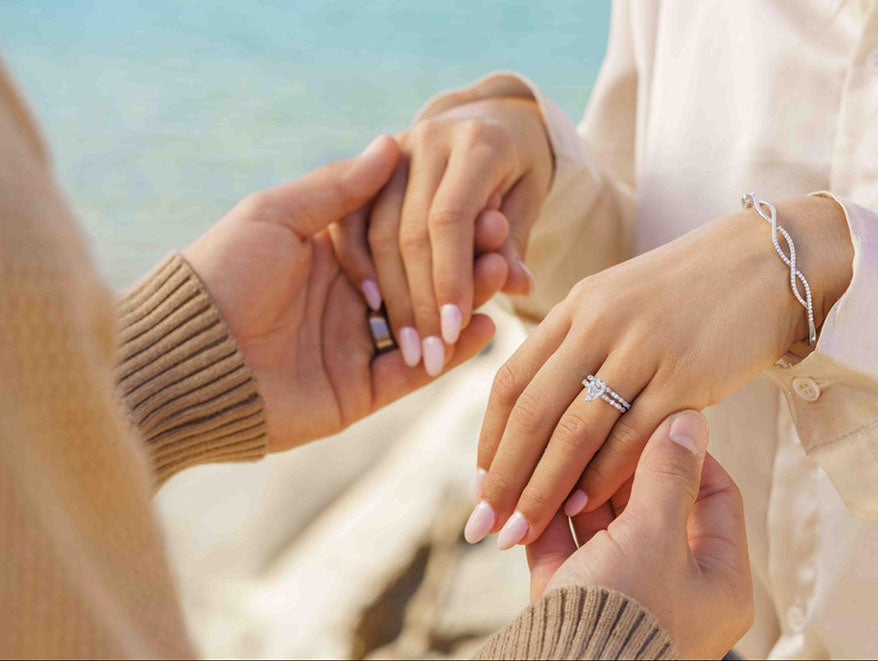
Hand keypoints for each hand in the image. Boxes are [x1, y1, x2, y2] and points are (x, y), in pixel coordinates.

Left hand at [182, 136, 500, 451]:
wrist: (186, 361)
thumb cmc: (222, 276)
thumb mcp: (275, 216)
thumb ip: (337, 188)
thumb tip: (389, 142)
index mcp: (326, 255)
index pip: (398, 236)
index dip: (440, 224)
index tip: (483, 206)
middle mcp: (345, 299)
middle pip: (419, 278)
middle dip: (462, 261)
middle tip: (501, 243)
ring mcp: (352, 347)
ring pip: (423, 323)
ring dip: (463, 301)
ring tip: (500, 279)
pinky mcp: (356, 393)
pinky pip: (411, 372)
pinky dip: (449, 353)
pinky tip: (482, 327)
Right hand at [331, 96, 553, 375]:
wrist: (493, 117)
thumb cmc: (520, 168)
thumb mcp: (529, 201)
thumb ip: (514, 244)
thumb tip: (519, 287)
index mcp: (478, 142)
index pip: (452, 218)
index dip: (450, 278)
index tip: (452, 332)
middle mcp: (432, 138)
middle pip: (411, 230)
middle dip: (421, 300)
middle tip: (430, 356)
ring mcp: (398, 147)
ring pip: (379, 229)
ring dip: (391, 294)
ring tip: (407, 348)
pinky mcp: (372, 163)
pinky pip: (353, 219)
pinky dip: (361, 263)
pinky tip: (375, 308)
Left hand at [467, 195, 853, 546]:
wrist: (766, 261)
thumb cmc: (688, 291)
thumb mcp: (617, 300)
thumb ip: (575, 345)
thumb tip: (537, 406)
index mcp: (575, 307)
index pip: (511, 381)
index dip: (490, 440)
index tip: (480, 486)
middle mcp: (599, 324)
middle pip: (532, 411)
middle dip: (504, 477)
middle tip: (483, 525)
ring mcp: (642, 348)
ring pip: (575, 430)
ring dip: (544, 489)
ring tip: (523, 531)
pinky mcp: (687, 375)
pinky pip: (633, 436)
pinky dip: (604, 477)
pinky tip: (584, 508)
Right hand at [524, 411, 752, 658]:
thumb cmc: (626, 619)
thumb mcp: (654, 535)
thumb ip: (669, 474)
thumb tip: (691, 420)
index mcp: (718, 582)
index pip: (715, 497)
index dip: (688, 454)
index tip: (656, 421)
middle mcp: (674, 589)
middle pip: (654, 506)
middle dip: (622, 469)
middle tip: (600, 431)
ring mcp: (622, 594)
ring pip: (604, 525)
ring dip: (580, 490)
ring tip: (559, 455)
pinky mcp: (574, 600)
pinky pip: (564, 548)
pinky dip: (548, 519)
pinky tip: (530, 487)